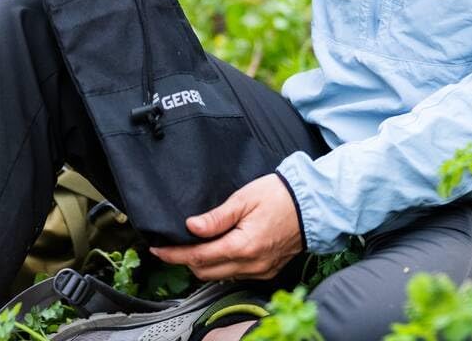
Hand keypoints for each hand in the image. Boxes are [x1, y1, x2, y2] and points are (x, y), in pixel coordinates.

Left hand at [148, 174, 303, 281]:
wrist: (313, 205)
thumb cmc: (280, 195)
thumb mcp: (244, 198)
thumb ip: (217, 217)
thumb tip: (192, 227)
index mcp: (243, 246)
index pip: (199, 258)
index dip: (175, 255)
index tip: (158, 250)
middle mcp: (251, 264)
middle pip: (206, 272)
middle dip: (186, 261)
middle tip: (172, 246)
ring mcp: (260, 270)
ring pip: (220, 276)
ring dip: (204, 264)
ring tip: (193, 246)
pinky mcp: (267, 270)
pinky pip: (236, 274)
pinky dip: (222, 265)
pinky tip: (218, 250)